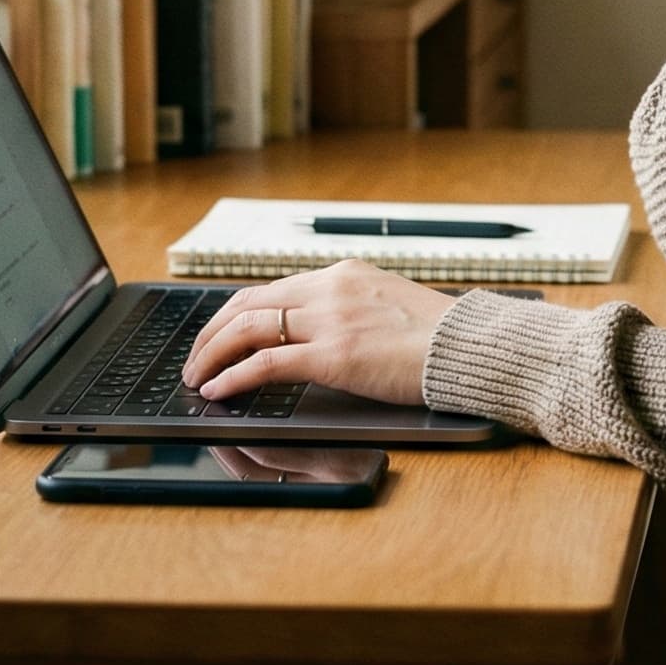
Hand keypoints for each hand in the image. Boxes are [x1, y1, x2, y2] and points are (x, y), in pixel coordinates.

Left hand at [181, 260, 457, 407]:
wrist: (470, 347)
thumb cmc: (440, 337)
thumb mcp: (389, 305)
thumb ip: (351, 310)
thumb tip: (320, 334)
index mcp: (344, 274)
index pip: (271, 289)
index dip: (235, 314)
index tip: (218, 334)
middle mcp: (331, 289)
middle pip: (247, 303)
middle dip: (211, 332)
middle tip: (195, 358)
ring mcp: (331, 320)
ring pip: (247, 329)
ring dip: (212, 354)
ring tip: (197, 377)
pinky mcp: (333, 355)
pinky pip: (265, 364)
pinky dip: (233, 377)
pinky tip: (218, 391)